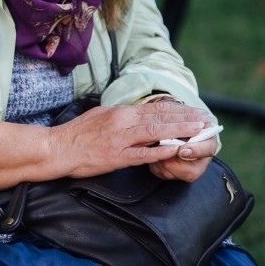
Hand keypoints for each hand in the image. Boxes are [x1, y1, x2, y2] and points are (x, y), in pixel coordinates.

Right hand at [48, 100, 210, 178]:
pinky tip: (175, 150)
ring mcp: (120, 140)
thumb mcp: (100, 116)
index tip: (195, 111)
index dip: (178, 110)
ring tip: (199, 131)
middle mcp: (123, 122)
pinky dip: (160, 152)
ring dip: (180, 131)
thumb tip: (137, 116)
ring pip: (156, 132)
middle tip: (206, 119)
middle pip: (160, 118)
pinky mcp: (116, 157)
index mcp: (120, 112)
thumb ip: (121, 117)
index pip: (155, 109)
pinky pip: (142, 154)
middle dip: (186, 118)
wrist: (58, 148)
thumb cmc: (77, 133)